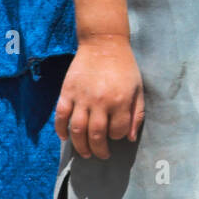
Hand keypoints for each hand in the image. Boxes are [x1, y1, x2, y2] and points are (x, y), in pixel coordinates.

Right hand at [55, 34, 143, 159]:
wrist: (104, 43)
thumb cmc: (124, 67)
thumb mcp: (138, 89)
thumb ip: (137, 114)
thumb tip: (130, 138)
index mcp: (120, 101)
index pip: (117, 132)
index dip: (117, 137)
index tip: (116, 136)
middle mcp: (100, 102)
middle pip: (96, 136)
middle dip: (99, 150)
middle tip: (100, 155)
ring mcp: (81, 97)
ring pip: (77, 130)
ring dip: (80, 147)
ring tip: (85, 154)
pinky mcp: (67, 91)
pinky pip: (60, 116)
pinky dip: (60, 130)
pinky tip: (65, 137)